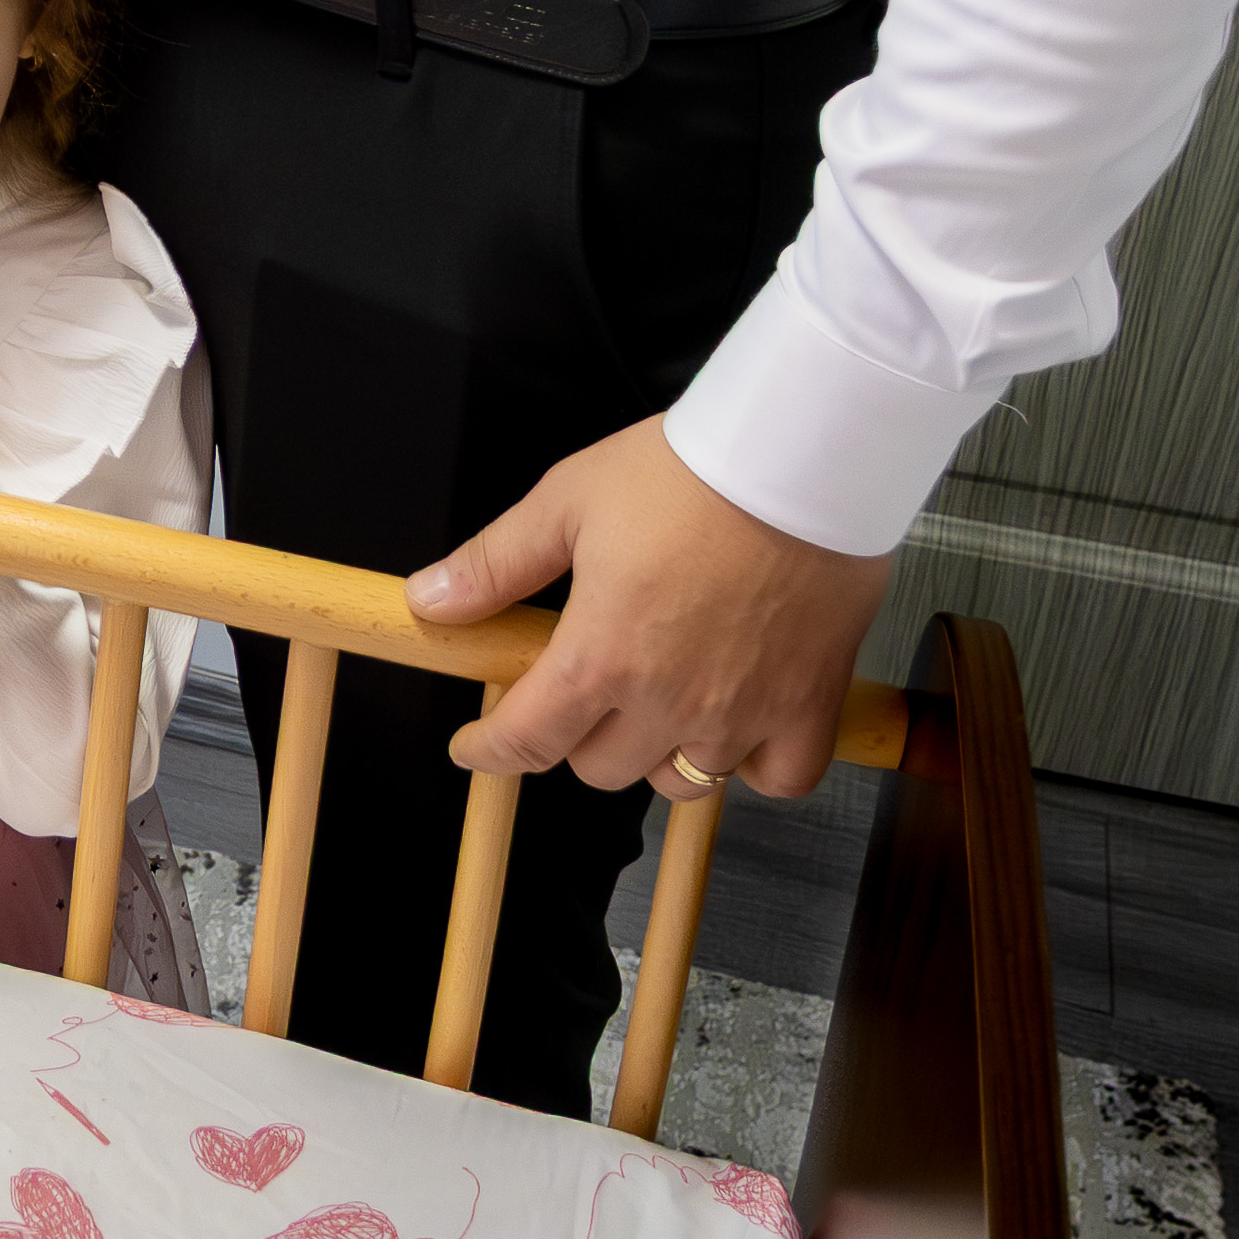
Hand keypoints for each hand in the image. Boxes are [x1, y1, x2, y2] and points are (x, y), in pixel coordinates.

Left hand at [413, 417, 888, 800]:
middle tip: (583, 686)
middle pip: (600, 768)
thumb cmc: (690, 471)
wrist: (800, 457)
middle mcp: (669, 701)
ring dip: (657, 752)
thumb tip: (431, 599)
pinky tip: (736, 726)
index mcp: (601, 655)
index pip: (527, 741)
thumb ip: (496, 563)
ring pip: (681, 781)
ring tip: (658, 698)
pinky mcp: (807, 706)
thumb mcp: (568, 499)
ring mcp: (742, 713)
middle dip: (576, 734)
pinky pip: (776, 778)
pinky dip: (753, 765)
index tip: (476, 747)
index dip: (491, 751)